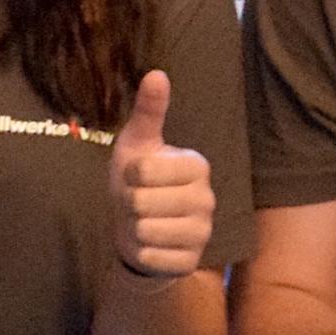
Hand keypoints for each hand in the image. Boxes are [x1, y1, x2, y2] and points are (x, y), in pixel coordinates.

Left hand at [108, 70, 215, 278]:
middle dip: (128, 203)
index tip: (137, 176)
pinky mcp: (192, 261)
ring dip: (133, 228)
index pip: (144, 170)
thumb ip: (148, 111)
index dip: (129, 175)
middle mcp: (207, 198)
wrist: (139, 227)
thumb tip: (156, 73)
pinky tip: (149, 243)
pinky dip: (140, 251)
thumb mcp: (137, 144)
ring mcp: (203, 232)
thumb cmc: (138, 181)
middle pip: (141, 202)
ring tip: (143, 221)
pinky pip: (150, 256)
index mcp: (197, 165)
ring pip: (146, 230)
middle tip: (137, 202)